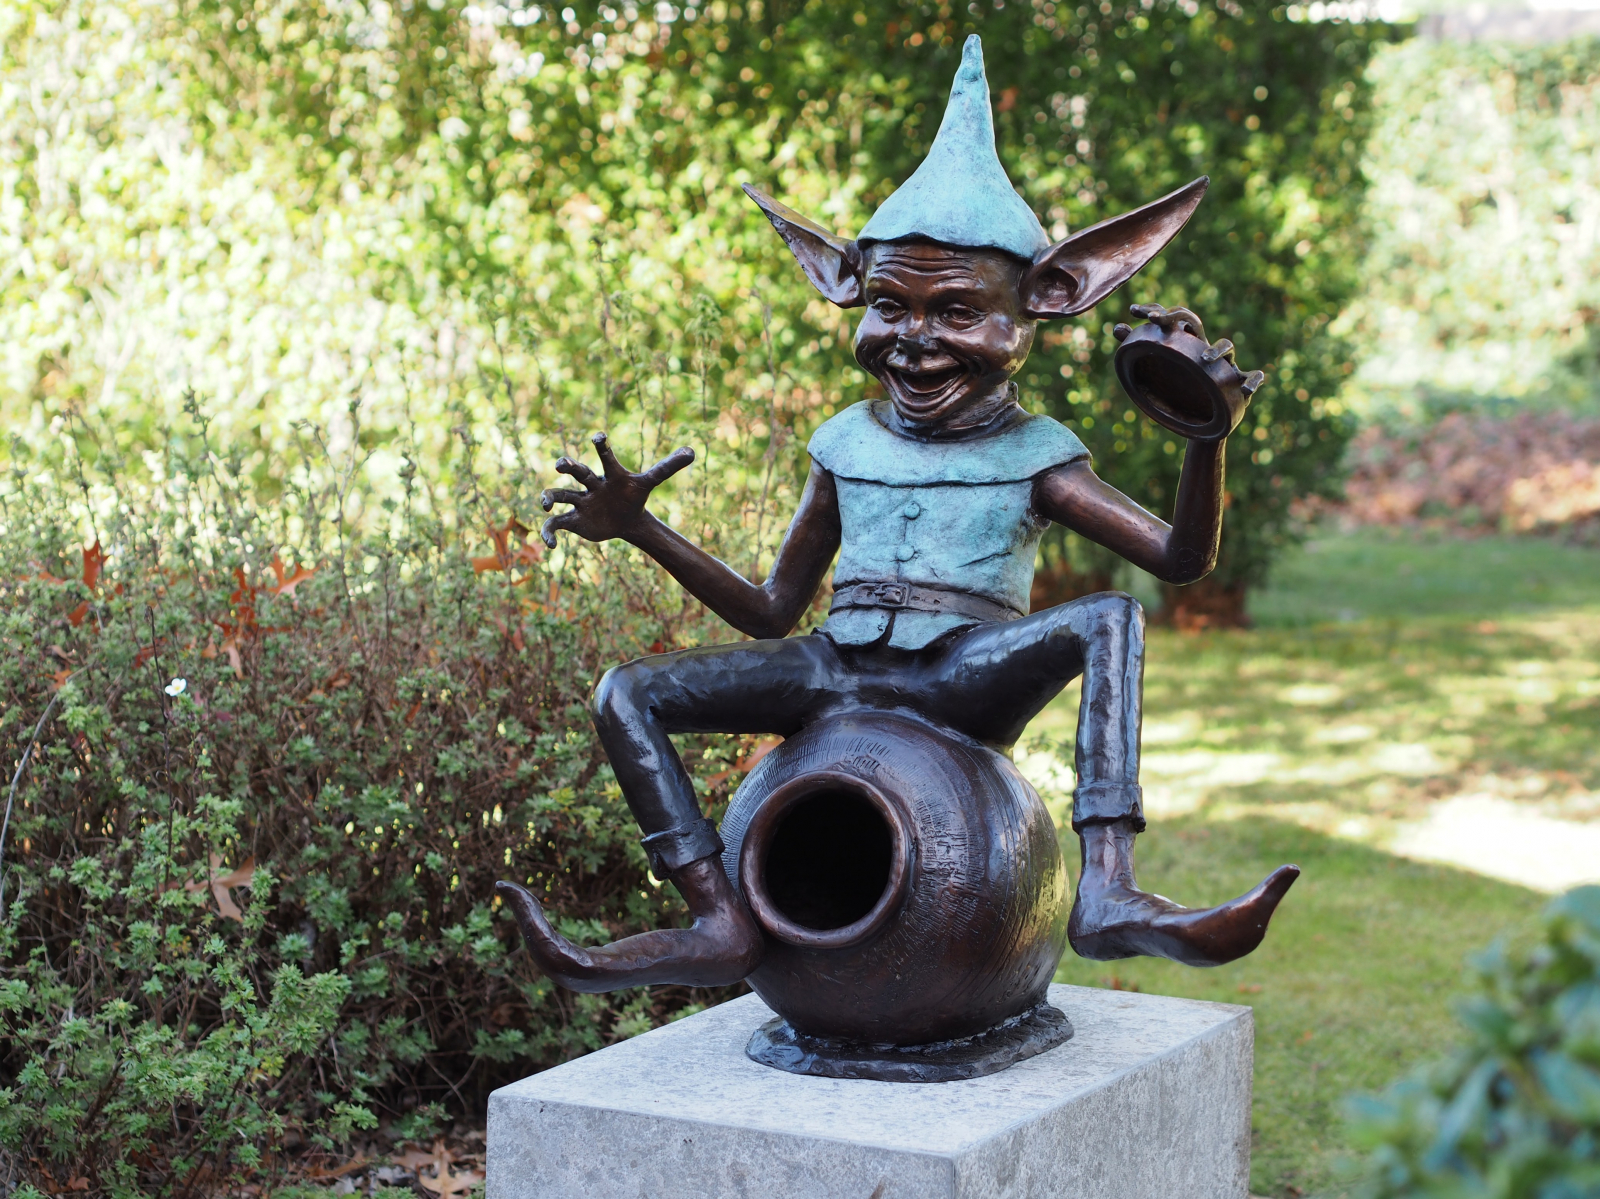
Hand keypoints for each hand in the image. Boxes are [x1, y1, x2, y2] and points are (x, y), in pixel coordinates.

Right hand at [539, 433, 694, 548]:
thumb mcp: (649, 482)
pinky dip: (549, 533)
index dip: (602, 447)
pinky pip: (556, 524)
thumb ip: (667, 467)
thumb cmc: (634, 496)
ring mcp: (580, 502)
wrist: (625, 518)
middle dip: (568, 466)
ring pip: (559, 496)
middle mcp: (591, 485)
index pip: (605, 457)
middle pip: (577, 472)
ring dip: (548, 498)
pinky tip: (551, 545)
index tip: (599, 436)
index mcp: (609, 474)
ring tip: (545, 505)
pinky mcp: (574, 520)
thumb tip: (692, 450)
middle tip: (561, 464)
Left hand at [1115, 303, 1264, 395]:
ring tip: (1204, 358)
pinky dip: (1254, 382)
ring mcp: (1222, 364)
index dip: (1156, 310)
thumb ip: (1138, 348)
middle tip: (1156, 321)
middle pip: (1195, 323)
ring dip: (1217, 349)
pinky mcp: (1239, 383)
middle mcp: (1202, 347)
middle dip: (1177, 317)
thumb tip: (1116, 327)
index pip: (1172, 318)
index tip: (1134, 310)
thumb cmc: (1177, 389)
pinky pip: (1253, 377)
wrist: (1197, 420)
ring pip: (1226, 346)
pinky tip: (1247, 390)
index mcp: (1183, 343)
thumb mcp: (1157, 370)